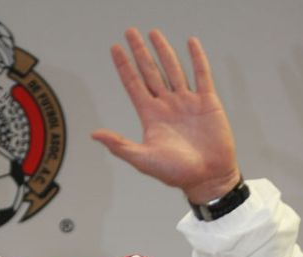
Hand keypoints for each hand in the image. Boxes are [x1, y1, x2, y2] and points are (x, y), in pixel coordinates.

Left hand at [92, 28, 240, 203]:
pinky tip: (190, 43)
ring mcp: (187, 102)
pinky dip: (197, 58)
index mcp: (150, 116)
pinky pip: (201, 75)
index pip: (133, 84)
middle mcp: (167, 105)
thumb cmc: (176, 173)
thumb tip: (94, 134)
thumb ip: (119, 145)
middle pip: (150, 71)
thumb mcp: (143, 159)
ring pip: (173, 69)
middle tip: (130, 32)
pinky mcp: (207, 102)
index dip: (124, 66)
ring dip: (163, 50)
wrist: (208, 178)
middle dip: (140, 51)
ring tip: (153, 33)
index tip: (115, 48)